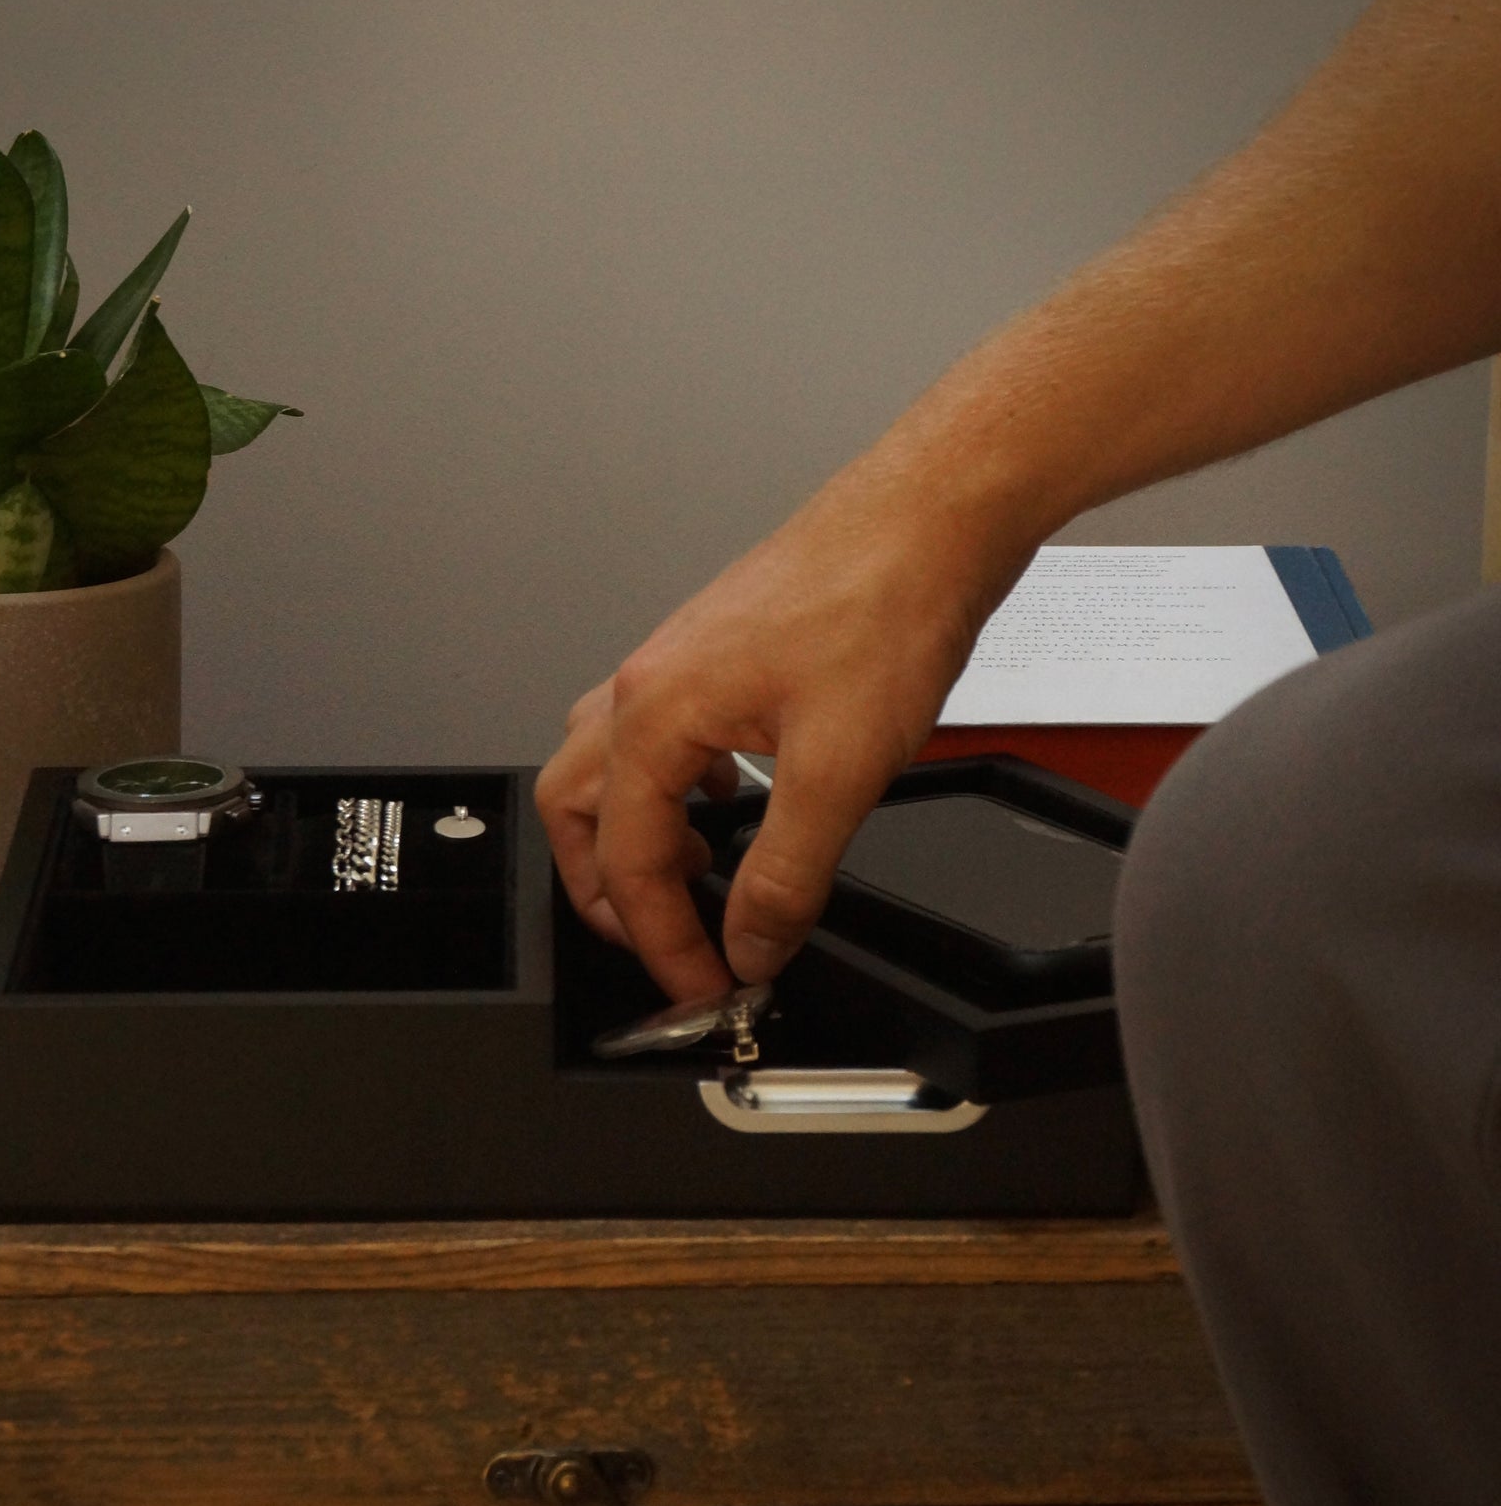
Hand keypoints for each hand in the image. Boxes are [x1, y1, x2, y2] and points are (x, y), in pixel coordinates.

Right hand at [536, 457, 1028, 1000]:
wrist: (929, 516)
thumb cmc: (883, 604)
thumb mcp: (839, 771)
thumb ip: (784, 875)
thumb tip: (752, 944)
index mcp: (655, 713)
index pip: (628, 863)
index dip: (663, 943)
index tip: (704, 989)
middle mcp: (647, 683)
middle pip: (576, 813)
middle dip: (610, 895)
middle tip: (664, 946)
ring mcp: (676, 662)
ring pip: (605, 768)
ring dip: (631, 838)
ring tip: (689, 880)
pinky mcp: (715, 654)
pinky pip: (656, 734)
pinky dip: (672, 788)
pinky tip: (726, 800)